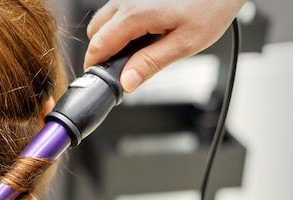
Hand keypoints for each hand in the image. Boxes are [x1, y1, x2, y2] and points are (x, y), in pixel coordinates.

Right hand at [84, 0, 244, 91]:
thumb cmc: (212, 4)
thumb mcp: (185, 43)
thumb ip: (151, 63)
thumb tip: (127, 82)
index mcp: (134, 15)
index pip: (98, 46)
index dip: (96, 66)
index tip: (101, 80)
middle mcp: (127, 0)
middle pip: (96, 32)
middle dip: (102, 52)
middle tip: (122, 68)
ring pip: (104, 19)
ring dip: (111, 36)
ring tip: (135, 49)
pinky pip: (118, 9)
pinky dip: (121, 23)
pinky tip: (143, 31)